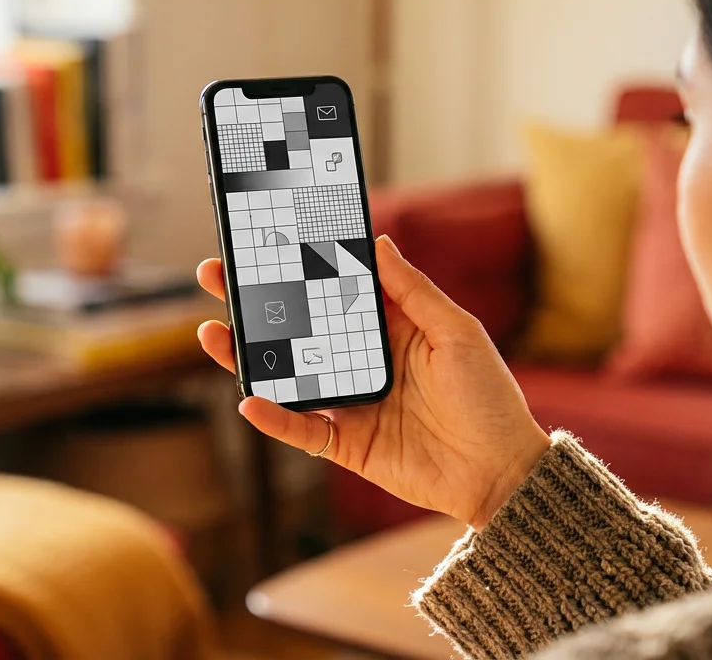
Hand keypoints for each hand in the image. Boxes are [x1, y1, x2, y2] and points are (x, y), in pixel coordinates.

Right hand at [195, 235, 549, 528]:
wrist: (500, 472)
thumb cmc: (489, 397)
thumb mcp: (456, 332)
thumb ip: (413, 290)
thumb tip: (378, 242)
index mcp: (391, 328)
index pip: (335, 289)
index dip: (302, 266)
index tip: (266, 239)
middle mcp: (364, 361)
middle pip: (299, 327)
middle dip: (256, 303)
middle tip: (216, 274)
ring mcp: (350, 403)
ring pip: (288, 376)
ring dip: (247, 356)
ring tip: (211, 332)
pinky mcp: (346, 444)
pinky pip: (301, 429)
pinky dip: (274, 418)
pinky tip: (249, 399)